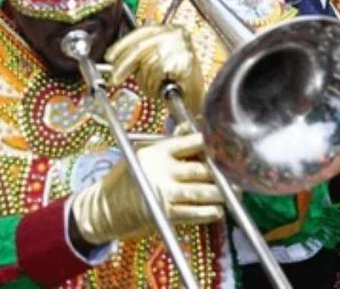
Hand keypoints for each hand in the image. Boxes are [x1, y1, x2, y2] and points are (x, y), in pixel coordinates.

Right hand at [70, 133, 224, 244]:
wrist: (103, 208)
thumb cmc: (126, 179)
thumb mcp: (144, 153)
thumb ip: (169, 143)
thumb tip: (190, 126)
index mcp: (157, 151)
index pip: (189, 142)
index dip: (210, 143)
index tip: (224, 145)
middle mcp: (161, 170)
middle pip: (200, 168)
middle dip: (221, 172)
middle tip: (236, 171)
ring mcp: (163, 191)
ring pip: (200, 191)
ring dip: (220, 193)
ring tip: (234, 192)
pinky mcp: (163, 212)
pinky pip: (192, 212)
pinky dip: (207, 212)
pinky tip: (217, 209)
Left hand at [106, 25, 202, 114]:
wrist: (203, 99)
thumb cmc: (182, 82)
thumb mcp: (161, 60)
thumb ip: (144, 54)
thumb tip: (118, 58)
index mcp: (172, 29)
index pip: (142, 32)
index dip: (122, 45)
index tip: (110, 56)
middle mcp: (178, 34)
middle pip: (140, 47)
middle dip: (123, 65)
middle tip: (115, 79)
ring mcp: (182, 47)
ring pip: (147, 64)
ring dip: (146, 81)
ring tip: (155, 87)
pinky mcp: (184, 62)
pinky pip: (157, 74)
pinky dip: (156, 85)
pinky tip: (163, 88)